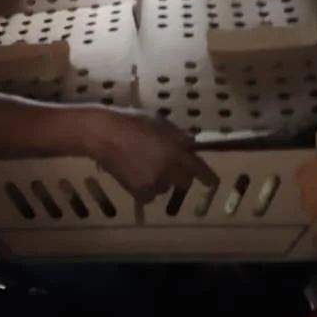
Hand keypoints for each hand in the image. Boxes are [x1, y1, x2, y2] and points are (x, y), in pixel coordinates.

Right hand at [90, 107, 217, 203]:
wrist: (104, 136)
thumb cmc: (130, 123)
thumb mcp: (158, 123)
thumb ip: (176, 136)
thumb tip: (187, 145)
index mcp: (175, 150)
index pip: (198, 167)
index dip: (207, 176)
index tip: (213, 182)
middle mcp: (169, 169)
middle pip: (184, 182)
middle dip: (180, 176)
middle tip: (167, 166)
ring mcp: (154, 182)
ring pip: (165, 187)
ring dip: (161, 180)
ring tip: (145, 166)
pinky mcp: (140, 192)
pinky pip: (150, 194)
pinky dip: (147, 188)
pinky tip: (136, 174)